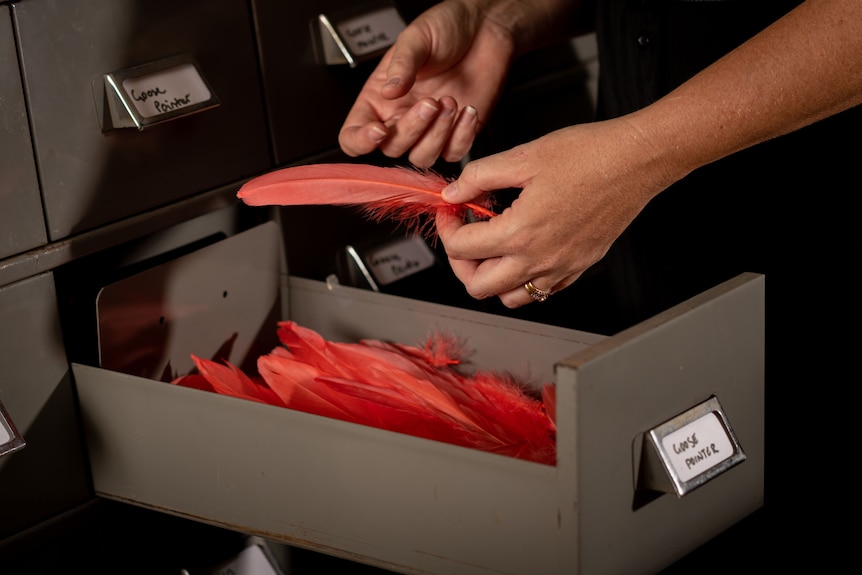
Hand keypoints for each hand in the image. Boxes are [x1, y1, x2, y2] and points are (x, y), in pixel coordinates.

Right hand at [338, 1, 514, 167]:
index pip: (354, 135)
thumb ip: (401, 65)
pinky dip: (461, 136)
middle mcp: (400, 117)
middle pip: (391, 148)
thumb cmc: (446, 28)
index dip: (361, 140)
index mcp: (379, 98)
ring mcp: (428, 129)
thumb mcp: (417, 38)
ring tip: (450, 101)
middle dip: (411, 128)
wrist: (485, 28)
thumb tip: (389, 91)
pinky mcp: (457, 134)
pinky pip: (453, 153)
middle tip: (430, 101)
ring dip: (437, 134)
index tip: (379, 129)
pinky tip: (467, 110)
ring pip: (422, 157)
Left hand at [436, 118, 672, 306]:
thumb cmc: (591, 154)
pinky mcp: (579, 267)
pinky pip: (541, 292)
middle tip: (463, 234)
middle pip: (478, 286)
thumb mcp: (524, 156)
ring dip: (491, 278)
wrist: (637, 160)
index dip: (447, 225)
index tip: (452, 209)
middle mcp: (540, 259)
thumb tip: (454, 192)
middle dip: (460, 261)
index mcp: (521, 232)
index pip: (461, 247)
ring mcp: (561, 268)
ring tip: (491, 247)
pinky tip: (523, 251)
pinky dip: (523, 280)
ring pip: (509, 298)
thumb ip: (480, 177)